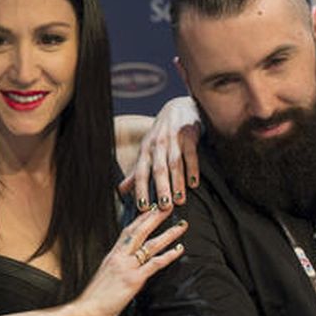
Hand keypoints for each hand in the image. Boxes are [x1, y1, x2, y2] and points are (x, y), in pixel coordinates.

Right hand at [75, 207, 186, 315]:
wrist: (88, 309)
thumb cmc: (95, 296)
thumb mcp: (104, 275)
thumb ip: (116, 267)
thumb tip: (125, 265)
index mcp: (112, 255)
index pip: (127, 231)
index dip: (140, 219)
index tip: (151, 208)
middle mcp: (119, 256)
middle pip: (139, 231)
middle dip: (154, 218)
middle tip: (168, 206)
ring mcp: (127, 267)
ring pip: (150, 244)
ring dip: (167, 234)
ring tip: (181, 225)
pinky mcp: (133, 279)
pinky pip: (154, 264)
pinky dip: (168, 255)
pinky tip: (179, 249)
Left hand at [119, 96, 200, 210]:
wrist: (178, 107)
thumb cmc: (161, 134)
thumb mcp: (147, 150)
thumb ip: (137, 171)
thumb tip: (121, 190)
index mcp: (146, 150)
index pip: (141, 172)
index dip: (141, 189)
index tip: (142, 208)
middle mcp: (157, 145)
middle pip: (158, 169)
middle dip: (160, 189)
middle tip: (163, 208)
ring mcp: (173, 139)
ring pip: (174, 163)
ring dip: (176, 182)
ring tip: (179, 200)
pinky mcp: (189, 134)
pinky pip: (190, 153)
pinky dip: (192, 168)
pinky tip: (194, 183)